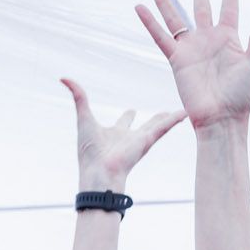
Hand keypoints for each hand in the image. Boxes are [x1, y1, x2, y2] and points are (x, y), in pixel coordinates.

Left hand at [63, 80, 183, 192]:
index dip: (128, 116)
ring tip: (183, 113)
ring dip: (171, 119)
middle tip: (164, 113)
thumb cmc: (89, 151)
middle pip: (146, 125)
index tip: (133, 110)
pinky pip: (164, 128)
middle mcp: (129, 138)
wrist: (99, 172)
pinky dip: (175, 119)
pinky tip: (185, 113)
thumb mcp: (83, 117)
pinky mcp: (147, 141)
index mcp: (115, 134)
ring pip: (159, 126)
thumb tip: (64, 77)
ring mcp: (140, 140)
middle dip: (155, 119)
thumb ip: (78, 96)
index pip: (124, 122)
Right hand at [136, 0, 249, 130]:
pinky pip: (161, 37)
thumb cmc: (241, 95)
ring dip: (166, 2)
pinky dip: (149, 22)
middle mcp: (208, 41)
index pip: (229, 11)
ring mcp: (191, 49)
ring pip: (176, 19)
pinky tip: (139, 7)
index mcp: (229, 40)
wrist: (221, 117)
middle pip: (202, 10)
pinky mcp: (177, 59)